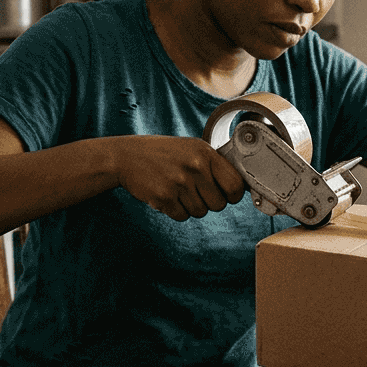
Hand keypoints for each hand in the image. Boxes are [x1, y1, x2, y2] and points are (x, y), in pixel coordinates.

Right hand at [114, 136, 246, 220]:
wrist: (127, 156)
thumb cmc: (163, 153)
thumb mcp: (192, 149)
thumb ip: (214, 165)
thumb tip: (239, 187)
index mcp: (205, 153)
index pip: (235, 185)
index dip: (233, 195)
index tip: (226, 194)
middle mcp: (195, 167)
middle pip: (219, 204)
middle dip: (209, 202)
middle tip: (195, 190)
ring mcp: (179, 183)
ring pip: (200, 212)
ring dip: (191, 206)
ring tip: (178, 189)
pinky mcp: (165, 197)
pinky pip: (182, 216)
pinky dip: (176, 210)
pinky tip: (167, 194)